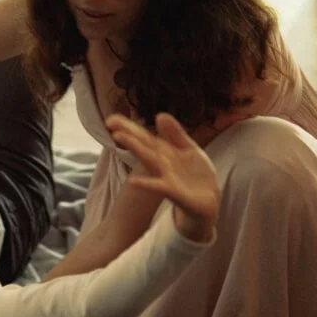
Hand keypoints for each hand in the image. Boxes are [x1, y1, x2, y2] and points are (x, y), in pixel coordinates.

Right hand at [106, 111, 219, 242]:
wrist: (207, 202)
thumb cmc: (194, 175)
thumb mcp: (188, 149)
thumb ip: (175, 134)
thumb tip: (159, 115)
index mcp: (165, 152)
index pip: (145, 137)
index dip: (129, 127)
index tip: (110, 120)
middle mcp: (162, 163)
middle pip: (144, 145)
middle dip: (129, 134)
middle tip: (110, 123)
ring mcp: (167, 177)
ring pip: (150, 159)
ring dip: (136, 148)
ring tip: (119, 137)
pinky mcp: (174, 192)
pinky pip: (160, 186)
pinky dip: (146, 184)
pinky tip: (133, 181)